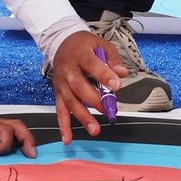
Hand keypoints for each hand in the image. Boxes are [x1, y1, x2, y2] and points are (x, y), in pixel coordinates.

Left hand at [0, 112, 37, 159]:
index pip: (2, 129)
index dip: (3, 143)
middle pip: (15, 126)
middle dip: (27, 139)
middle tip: (31, 155)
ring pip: (14, 130)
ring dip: (24, 141)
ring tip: (29, 156)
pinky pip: (7, 138)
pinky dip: (16, 146)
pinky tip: (16, 158)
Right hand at [50, 30, 126, 144]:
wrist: (60, 42)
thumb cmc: (82, 45)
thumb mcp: (100, 44)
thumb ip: (112, 58)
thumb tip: (122, 73)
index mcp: (80, 54)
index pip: (92, 65)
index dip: (104, 75)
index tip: (116, 86)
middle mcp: (68, 70)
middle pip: (79, 86)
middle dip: (94, 100)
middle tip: (108, 110)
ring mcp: (62, 83)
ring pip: (71, 101)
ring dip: (82, 117)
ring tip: (94, 129)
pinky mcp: (58, 93)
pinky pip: (60, 110)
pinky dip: (63, 126)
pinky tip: (68, 138)